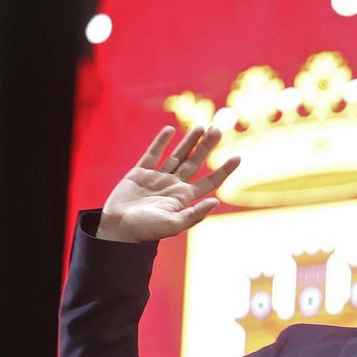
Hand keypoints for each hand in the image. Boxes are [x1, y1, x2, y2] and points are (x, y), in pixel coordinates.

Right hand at [96, 126, 240, 242]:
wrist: (118, 228)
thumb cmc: (146, 230)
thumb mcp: (174, 225)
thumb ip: (195, 214)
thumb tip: (216, 201)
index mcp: (184, 198)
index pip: (210, 181)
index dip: (224, 170)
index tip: (238, 157)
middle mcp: (174, 186)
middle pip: (195, 162)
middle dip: (206, 146)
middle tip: (218, 129)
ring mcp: (157, 178)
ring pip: (177, 155)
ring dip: (189, 141)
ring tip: (201, 126)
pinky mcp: (139, 173)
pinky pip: (152, 154)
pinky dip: (161, 142)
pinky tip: (170, 130)